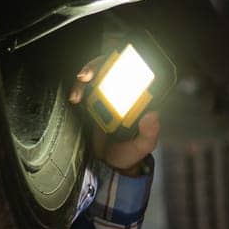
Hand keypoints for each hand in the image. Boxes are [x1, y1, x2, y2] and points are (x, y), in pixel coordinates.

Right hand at [67, 55, 161, 174]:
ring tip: (80, 86)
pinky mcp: (90, 104)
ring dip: (86, 74)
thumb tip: (153, 115)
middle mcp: (123, 95)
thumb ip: (149, 133)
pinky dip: (78, 89)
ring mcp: (105, 98)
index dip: (127, 64)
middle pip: (112, 69)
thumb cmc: (130, 152)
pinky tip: (75, 97)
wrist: (108, 164)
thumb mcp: (143, 146)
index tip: (116, 65)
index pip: (135, 75)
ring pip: (96, 76)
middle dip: (99, 65)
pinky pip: (83, 90)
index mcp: (139, 101)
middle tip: (87, 75)